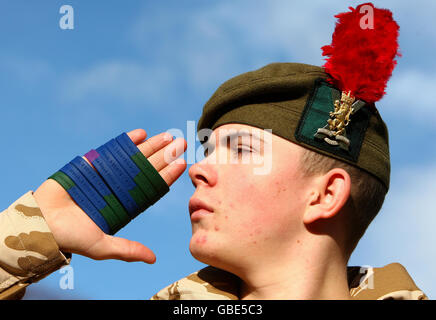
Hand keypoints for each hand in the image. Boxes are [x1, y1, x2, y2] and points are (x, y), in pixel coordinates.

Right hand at [33, 129, 186, 263]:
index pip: (151, 187)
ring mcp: (106, 174)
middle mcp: (119, 188)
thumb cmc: (70, 237)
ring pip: (133, 157)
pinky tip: (141, 134)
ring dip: (150, 146)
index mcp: (125, 205)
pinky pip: (111, 150)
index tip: (182, 164)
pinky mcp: (90, 164)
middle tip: (181, 143)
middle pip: (147, 168)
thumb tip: (153, 259)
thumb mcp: (102, 246)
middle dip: (165, 155)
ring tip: (167, 136)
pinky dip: (125, 142)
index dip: (167, 176)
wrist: (39, 222)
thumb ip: (127, 250)